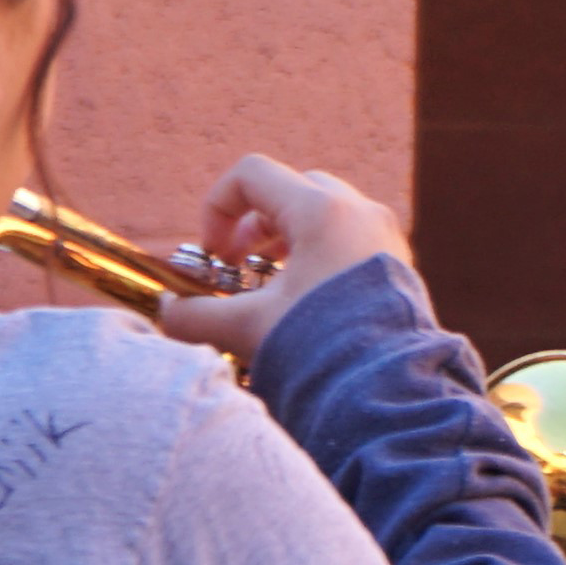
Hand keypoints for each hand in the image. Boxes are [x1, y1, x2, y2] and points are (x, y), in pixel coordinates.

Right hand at [156, 153, 409, 363]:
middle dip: (255, 223)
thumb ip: (195, 315)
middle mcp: (359, 211)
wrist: (394, 390)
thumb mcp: (249, 328)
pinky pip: (350, 239)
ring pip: (323, 213)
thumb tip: (167, 313)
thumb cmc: (325, 349)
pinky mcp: (398, 263)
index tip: (212, 255)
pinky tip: (305, 299)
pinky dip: (318, 255)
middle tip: (239, 264)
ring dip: (285, 239)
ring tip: (268, 281)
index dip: (218, 207)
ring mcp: (384, 235)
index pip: (252, 175)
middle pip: (291, 189)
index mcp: (322, 211)